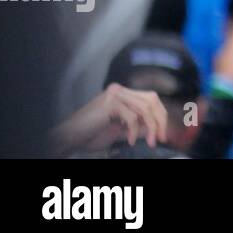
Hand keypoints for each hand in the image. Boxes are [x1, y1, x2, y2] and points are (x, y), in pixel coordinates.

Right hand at [50, 83, 167, 153]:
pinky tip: (130, 141)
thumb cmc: (91, 135)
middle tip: (161, 138)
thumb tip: (157, 128)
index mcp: (123, 94)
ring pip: (145, 108)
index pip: (151, 99)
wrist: (68, 138)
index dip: (160, 116)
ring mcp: (115, 94)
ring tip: (150, 142)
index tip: (163, 134)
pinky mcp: (110, 102)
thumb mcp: (121, 131)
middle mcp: (120, 90)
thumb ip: (138, 127)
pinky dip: (134, 131)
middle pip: (152, 100)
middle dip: (160, 120)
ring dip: (151, 128)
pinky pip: (132, 117)